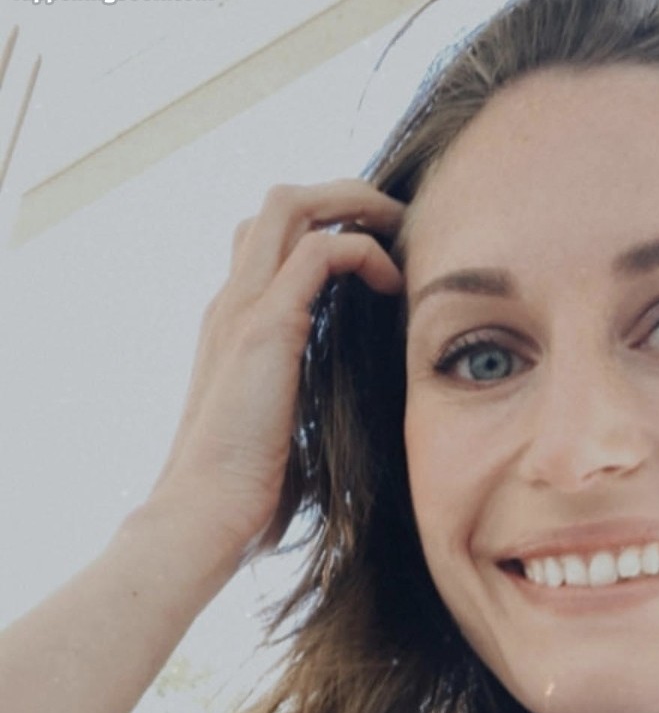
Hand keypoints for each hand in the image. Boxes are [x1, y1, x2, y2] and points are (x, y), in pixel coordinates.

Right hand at [148, 179, 404, 564]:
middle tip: (399, 220)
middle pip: (280, 203)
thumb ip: (306, 408)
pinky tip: (394, 284)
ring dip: (354, 203)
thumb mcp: (283, 434)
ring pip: (291, 204)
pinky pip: (320, 251)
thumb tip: (351, 426)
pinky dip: (363, 251)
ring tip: (402, 228)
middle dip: (344, 195)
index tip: (380, 249)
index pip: (269, 240)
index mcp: (233, 326)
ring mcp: (242, 310)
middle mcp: (231, 304)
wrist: (203, 517)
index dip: (323, 226)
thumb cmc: (244, 496)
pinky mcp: (266, 328)